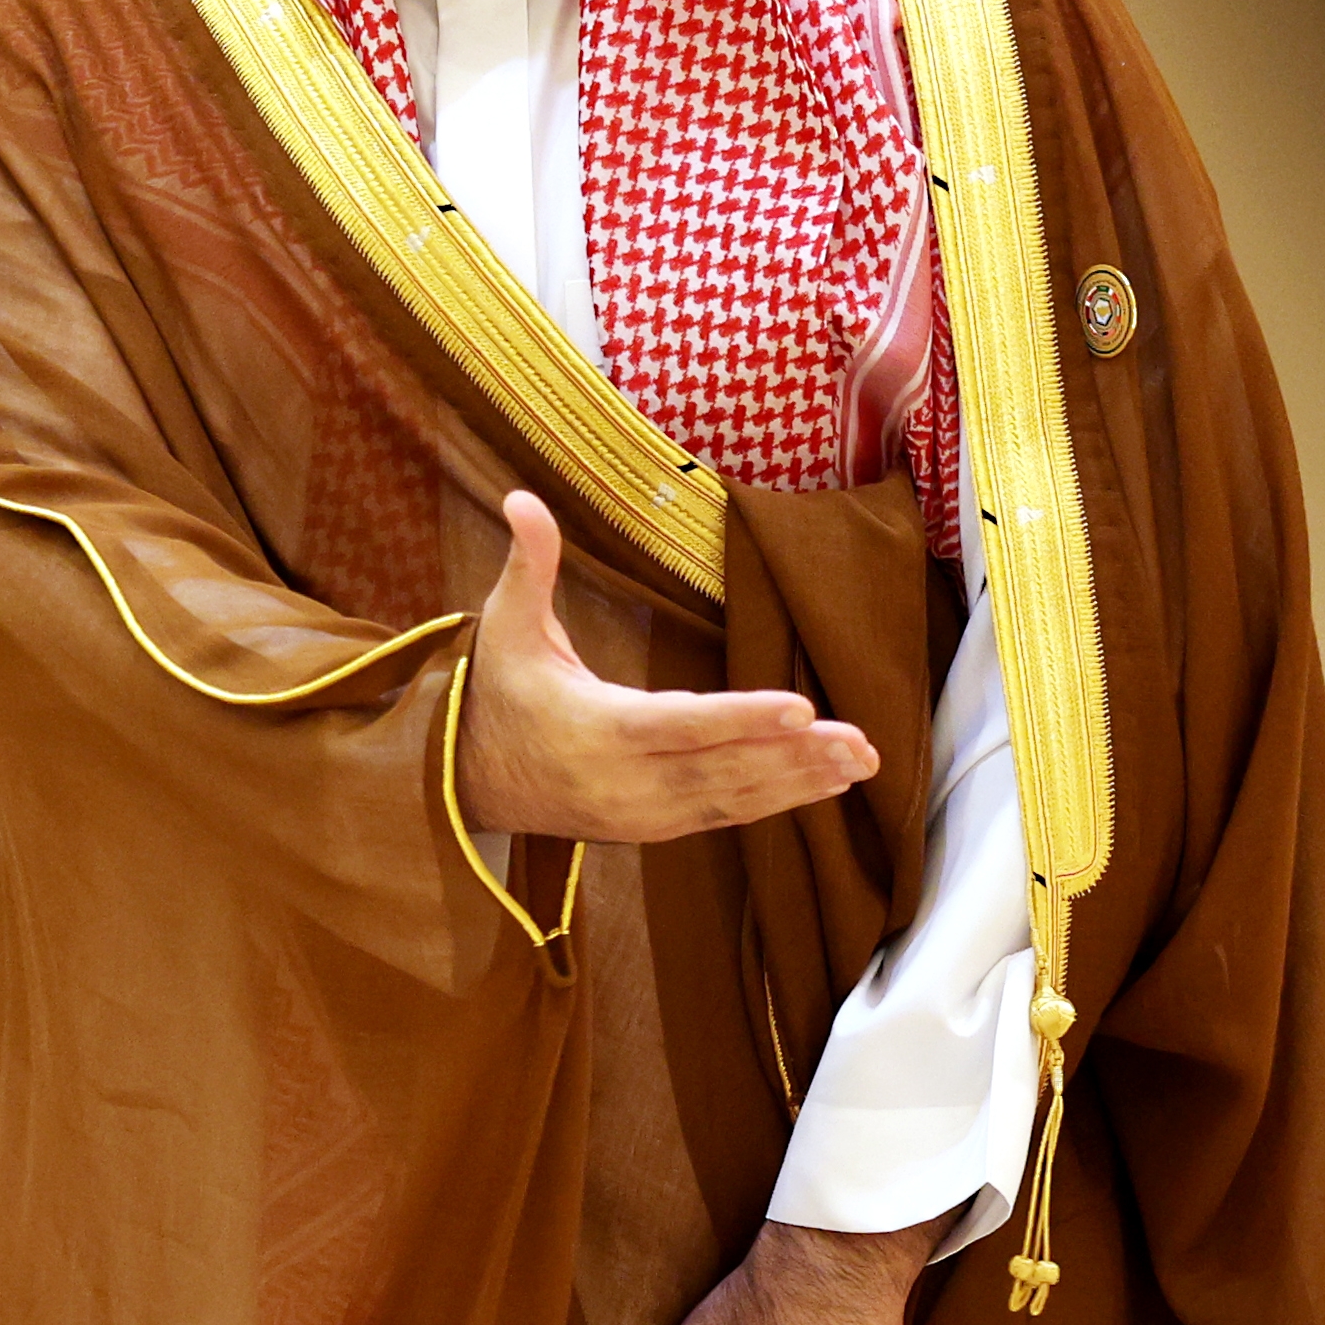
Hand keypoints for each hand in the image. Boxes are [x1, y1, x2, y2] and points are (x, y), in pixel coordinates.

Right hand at [456, 492, 877, 842]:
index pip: (679, 725)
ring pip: (733, 799)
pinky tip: (823, 784)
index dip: (741, 718)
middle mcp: (624, 781)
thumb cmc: (497, 694)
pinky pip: (725, 815)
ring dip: (799, 781)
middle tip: (857, 741)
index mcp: (593, 728)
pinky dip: (777, 801)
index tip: (800, 708)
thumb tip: (519, 497)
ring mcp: (642, 813)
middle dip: (793, 756)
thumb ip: (528, 564)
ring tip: (858, 761)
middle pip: (721, 770)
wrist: (466, 780)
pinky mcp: (655, 828)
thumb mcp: (505, 627)